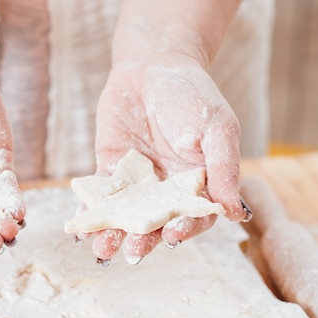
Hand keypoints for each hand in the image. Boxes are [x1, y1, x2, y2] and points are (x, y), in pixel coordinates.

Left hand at [89, 54, 248, 263]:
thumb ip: (224, 170)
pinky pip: (101, 196)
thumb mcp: (218, 129)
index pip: (193, 216)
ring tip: (101, 249)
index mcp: (198, 184)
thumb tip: (237, 214)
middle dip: (143, 240)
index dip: (184, 229)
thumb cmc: (192, 94)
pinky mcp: (111, 170)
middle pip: (155, 223)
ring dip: (114, 234)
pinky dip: (91, 210)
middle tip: (132, 252)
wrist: (152, 65)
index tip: (172, 236)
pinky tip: (81, 224)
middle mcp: (167, 189)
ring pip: (126, 216)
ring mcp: (138, 182)